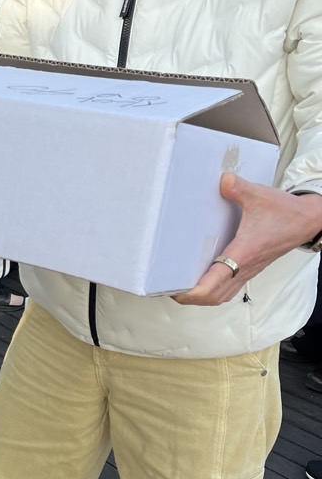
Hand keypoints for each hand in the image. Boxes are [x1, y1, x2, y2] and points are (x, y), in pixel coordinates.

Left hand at [173, 173, 321, 305]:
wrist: (307, 220)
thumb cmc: (286, 212)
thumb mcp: (259, 195)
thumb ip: (238, 188)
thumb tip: (223, 180)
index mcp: (244, 253)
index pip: (215, 282)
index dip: (194, 291)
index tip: (176, 290)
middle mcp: (245, 267)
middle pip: (214, 297)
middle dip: (191, 298)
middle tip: (170, 289)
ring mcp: (249, 271)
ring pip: (222, 296)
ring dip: (202, 298)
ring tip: (182, 289)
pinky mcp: (251, 269)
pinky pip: (229, 289)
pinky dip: (213, 292)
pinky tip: (202, 282)